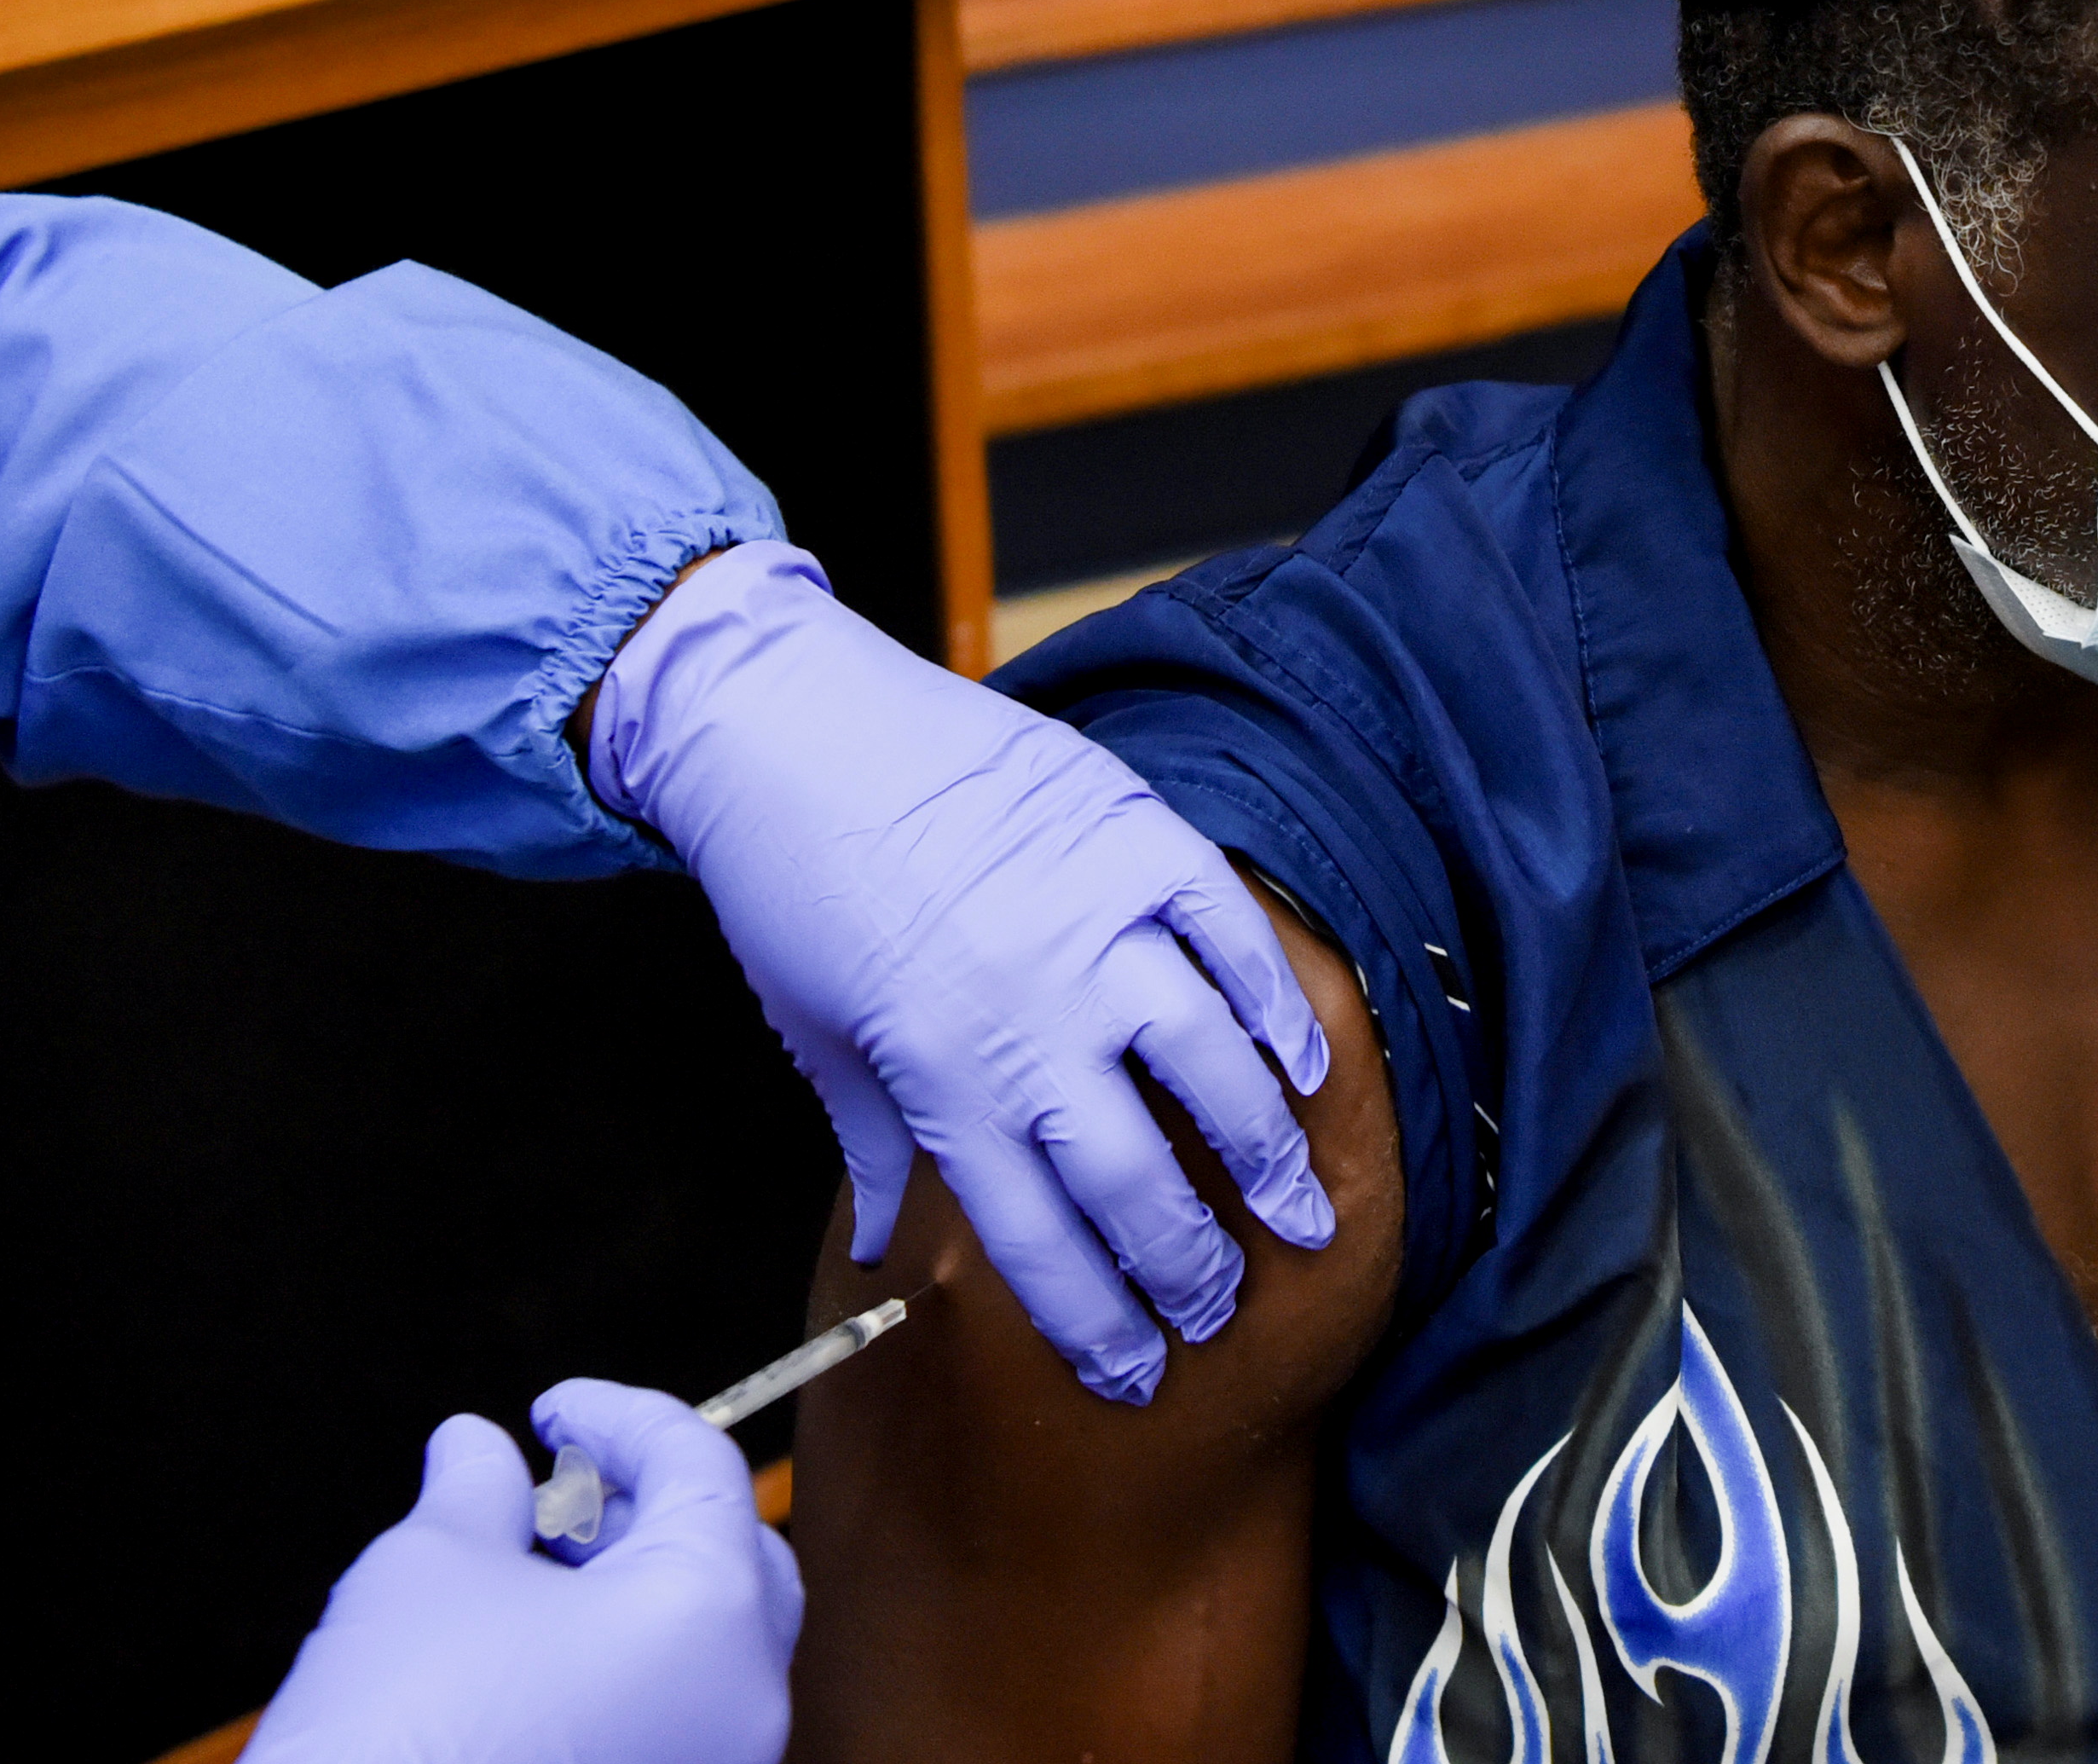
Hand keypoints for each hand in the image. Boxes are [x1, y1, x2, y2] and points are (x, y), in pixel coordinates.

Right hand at [245, 1383, 798, 1763]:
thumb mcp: (430, 1569)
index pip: (701, 1469)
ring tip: (524, 1568)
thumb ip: (477, 1489)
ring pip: (701, 1647)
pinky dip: (620, 1667)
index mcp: (711, 1615)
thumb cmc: (400, 1735)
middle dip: (642, 1506)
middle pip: (728, 1558)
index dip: (621, 1418)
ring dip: (625, 1588)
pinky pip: (673, 1717)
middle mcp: (742, 1701)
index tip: (555, 1409)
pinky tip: (530, 1653)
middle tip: (555, 1487)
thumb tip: (477, 1445)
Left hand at [593, 543, 1335, 1401]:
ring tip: (1301, 1213)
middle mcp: (1026, 1010)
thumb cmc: (793, 884)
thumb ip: (874, 1145)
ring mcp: (1091, 920)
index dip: (1094, 1320)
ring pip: (1208, 1062)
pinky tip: (1307, 1069)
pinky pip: (1232, 934)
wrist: (789, 723)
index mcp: (939, 1072)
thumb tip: (885, 1258)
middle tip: (1228, 1312)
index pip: (1036, 1234)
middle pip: (1137, 1173)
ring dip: (1264, 1153)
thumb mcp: (815, 1033)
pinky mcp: (1134, 837)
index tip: (1137, 1375)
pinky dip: (1279, 1005)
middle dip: (1191, 1266)